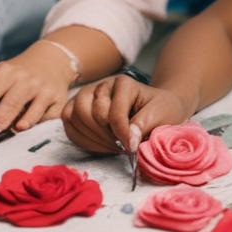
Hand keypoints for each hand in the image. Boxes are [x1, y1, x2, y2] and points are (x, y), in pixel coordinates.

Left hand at [0, 44, 73, 133]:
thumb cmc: (18, 74)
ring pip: (27, 114)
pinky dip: (33, 125)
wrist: (49, 61)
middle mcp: (25, 80)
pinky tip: (23, 127)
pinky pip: (44, 118)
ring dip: (12, 126)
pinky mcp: (57, 100)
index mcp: (5, 73)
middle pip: (7, 106)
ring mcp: (43, 90)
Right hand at [63, 76, 192, 153]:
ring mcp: (87, 95)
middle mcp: (101, 86)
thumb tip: (129, 140)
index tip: (132, 148)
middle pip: (88, 112)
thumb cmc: (159, 110)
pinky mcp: (78, 108)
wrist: (155, 109)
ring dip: (93, 138)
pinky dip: (82, 139)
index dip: (122, 133)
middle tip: (122, 147)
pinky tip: (100, 145)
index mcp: (123, 83)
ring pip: (75, 116)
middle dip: (105, 136)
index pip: (113, 111)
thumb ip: (145, 124)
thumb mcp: (162, 115)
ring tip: (113, 146)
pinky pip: (69, 124)